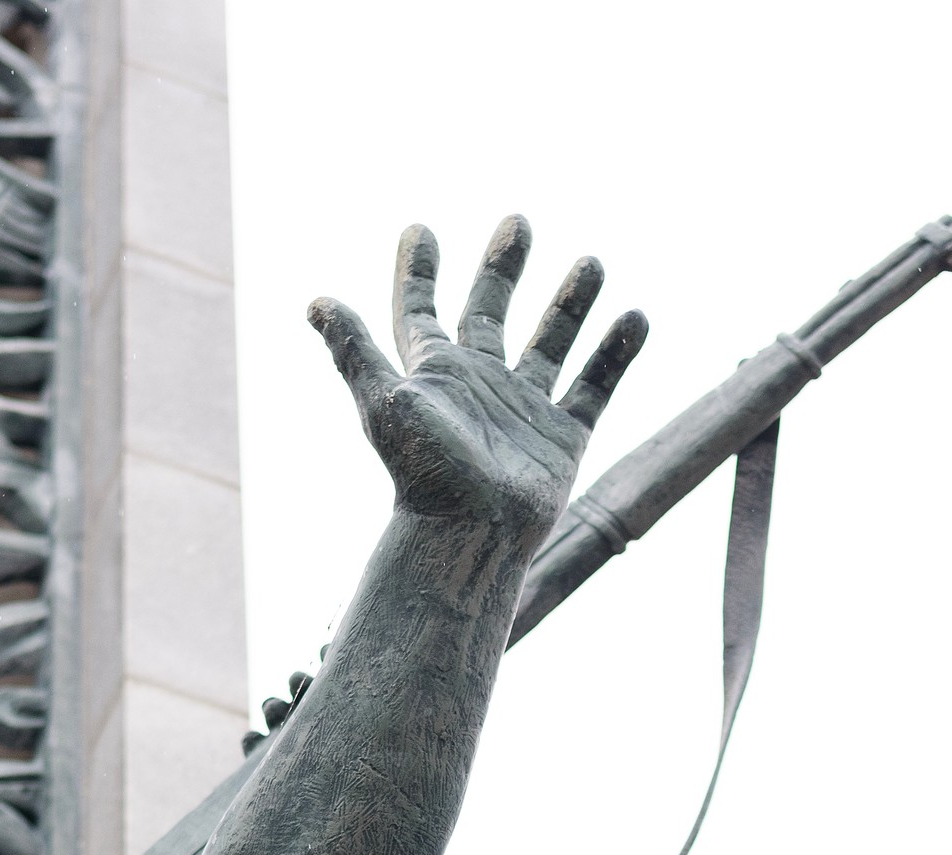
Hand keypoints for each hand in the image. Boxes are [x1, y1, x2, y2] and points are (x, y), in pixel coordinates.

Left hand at [312, 217, 646, 538]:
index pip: (422, 310)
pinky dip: (616, 353)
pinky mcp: (563, 437)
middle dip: (504, 267)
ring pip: (551, 341)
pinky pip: (595, 386)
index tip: (419, 232)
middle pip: (492, 311)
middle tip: (518, 222)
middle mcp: (479, 385)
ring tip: (592, 261)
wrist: (472, 534)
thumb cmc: (425, 472)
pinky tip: (635, 317)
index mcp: (435, 373)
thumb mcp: (383, 402)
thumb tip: (316, 301)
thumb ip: (354, 350)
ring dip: (571, 302)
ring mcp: (524, 410)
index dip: (418, 272)